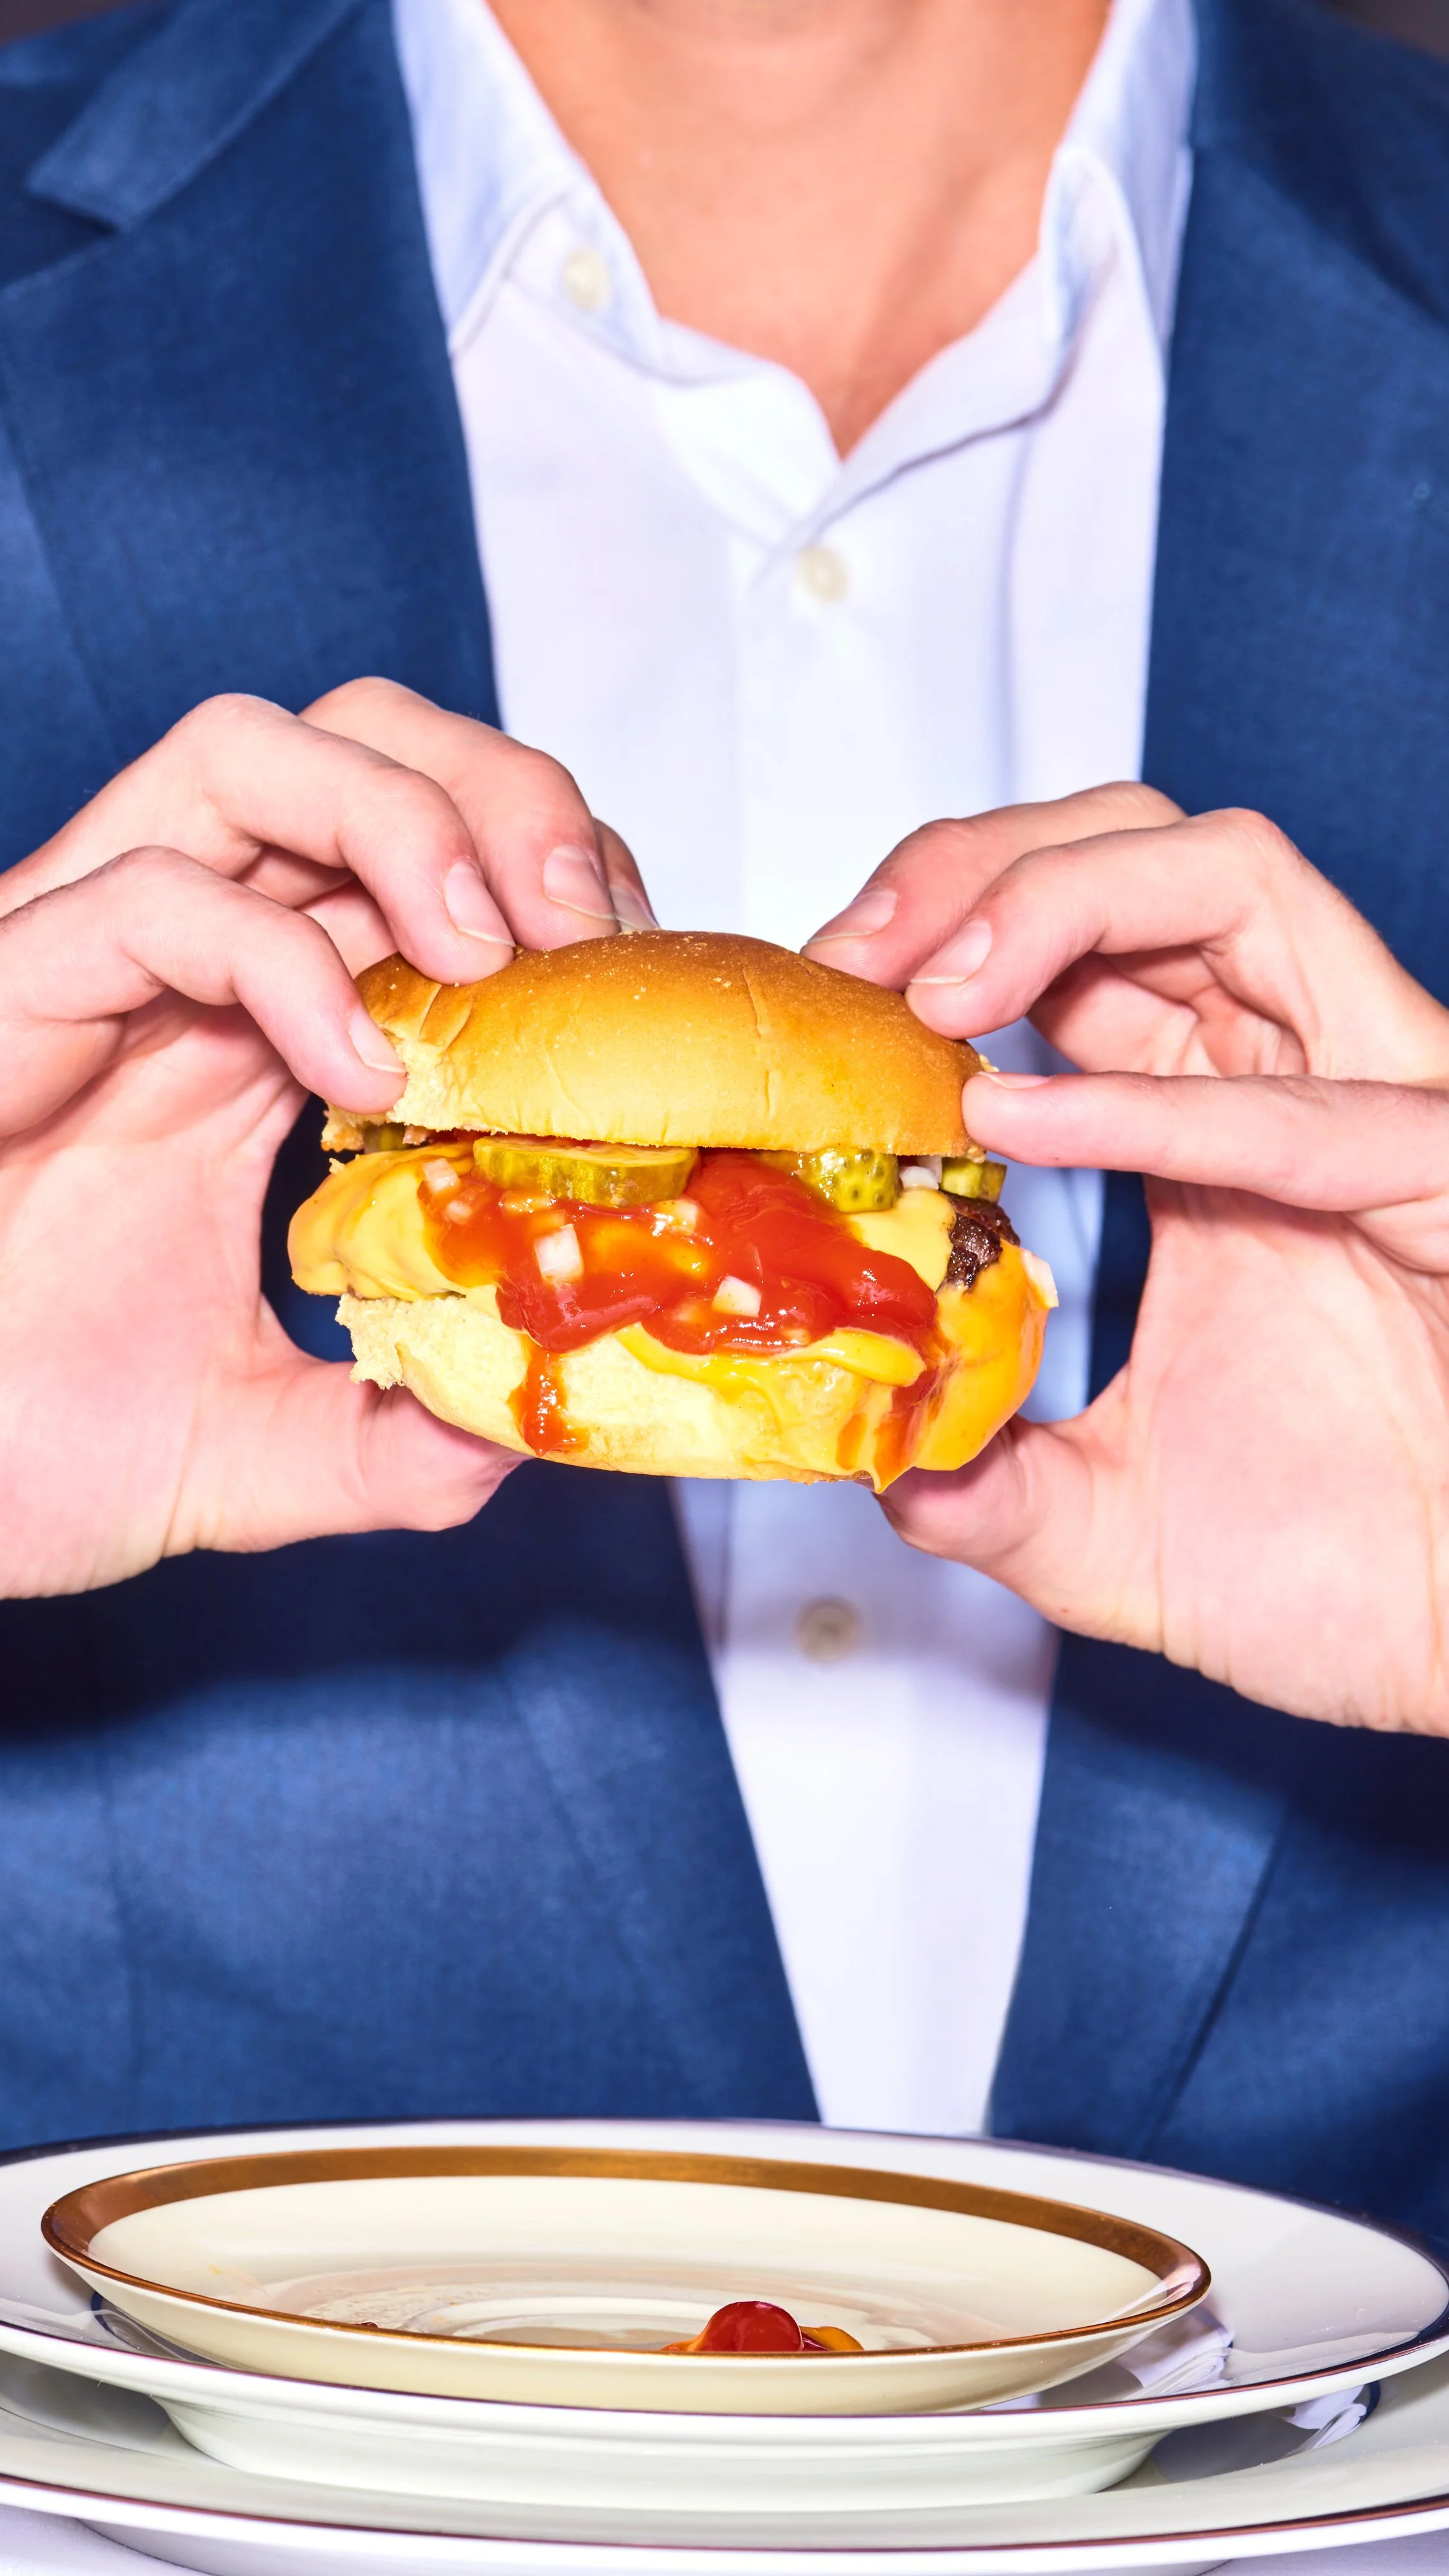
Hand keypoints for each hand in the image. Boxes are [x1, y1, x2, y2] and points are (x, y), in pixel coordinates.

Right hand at [0, 683, 654, 1596]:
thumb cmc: (25, 1449)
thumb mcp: (265, 1451)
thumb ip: (398, 1440)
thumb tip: (524, 1428)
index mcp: (248, 1031)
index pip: (413, 850)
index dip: (542, 866)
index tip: (636, 969)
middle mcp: (174, 966)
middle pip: (349, 741)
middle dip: (498, 790)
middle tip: (596, 925)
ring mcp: (78, 964)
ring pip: (242, 755)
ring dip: (405, 818)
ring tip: (496, 951)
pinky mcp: (3, 993)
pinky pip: (148, 897)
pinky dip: (281, 955)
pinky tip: (363, 1072)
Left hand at [806, 792, 1448, 1731]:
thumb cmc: (1346, 1578)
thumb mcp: (1105, 1527)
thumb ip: (988, 1476)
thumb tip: (877, 1459)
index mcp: (1222, 1126)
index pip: (1084, 937)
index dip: (944, 923)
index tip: (822, 994)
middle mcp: (1304, 1080)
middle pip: (1147, 851)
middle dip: (977, 865)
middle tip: (852, 954)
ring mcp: (1385, 1111)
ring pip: (1236, 883)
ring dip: (1057, 901)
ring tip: (929, 989)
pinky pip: (1308, 1110)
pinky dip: (1145, 1105)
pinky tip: (1010, 1119)